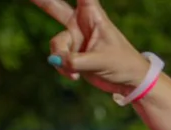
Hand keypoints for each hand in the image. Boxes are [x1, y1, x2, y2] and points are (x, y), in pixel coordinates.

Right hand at [31, 0, 150, 95]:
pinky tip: (75, 76)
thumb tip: (55, 60)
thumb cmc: (123, 64)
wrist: (128, 81)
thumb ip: (76, 61)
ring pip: (56, 43)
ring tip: (75, 71)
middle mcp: (82, 23)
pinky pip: (57, 57)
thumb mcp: (100, 62)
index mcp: (94, 16)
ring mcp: (75, 37)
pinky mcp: (71, 52)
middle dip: (43, 1)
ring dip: (61, 58)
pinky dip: (63, 68)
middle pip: (57, 8)